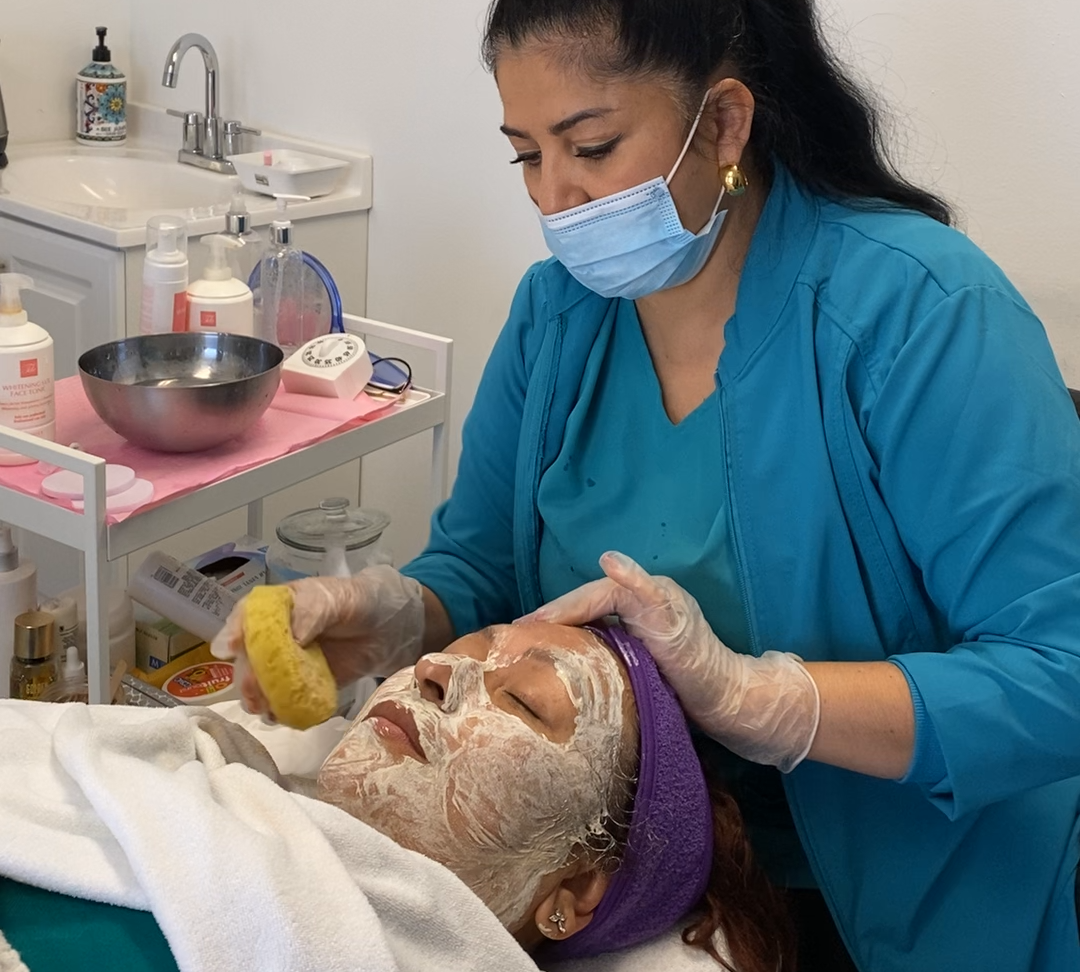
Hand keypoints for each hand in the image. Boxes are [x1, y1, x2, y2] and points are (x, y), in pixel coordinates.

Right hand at [211, 565, 424, 717]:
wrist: (386, 626)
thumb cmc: (356, 602)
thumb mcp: (335, 598)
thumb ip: (312, 613)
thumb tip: (293, 638)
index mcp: (276, 608)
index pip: (245, 618)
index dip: (233, 632)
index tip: (229, 650)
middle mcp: (273, 638)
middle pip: (247, 658)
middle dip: (246, 676)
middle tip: (254, 690)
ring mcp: (286, 665)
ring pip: (261, 684)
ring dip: (259, 699)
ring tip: (268, 709)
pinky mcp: (303, 687)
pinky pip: (285, 703)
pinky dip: (284, 712)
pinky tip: (287, 717)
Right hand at [521, 551, 819, 771]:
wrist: (732, 705)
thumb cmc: (703, 669)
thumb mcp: (672, 628)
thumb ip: (641, 592)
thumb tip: (608, 559)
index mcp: (646, 593)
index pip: (589, 596)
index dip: (555, 611)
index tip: (522, 628)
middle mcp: (642, 603)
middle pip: (585, 606)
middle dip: (550, 620)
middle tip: (512, 639)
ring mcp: (641, 626)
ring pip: (589, 623)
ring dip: (559, 634)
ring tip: (526, 650)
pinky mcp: (641, 648)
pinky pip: (599, 641)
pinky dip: (576, 648)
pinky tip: (559, 664)